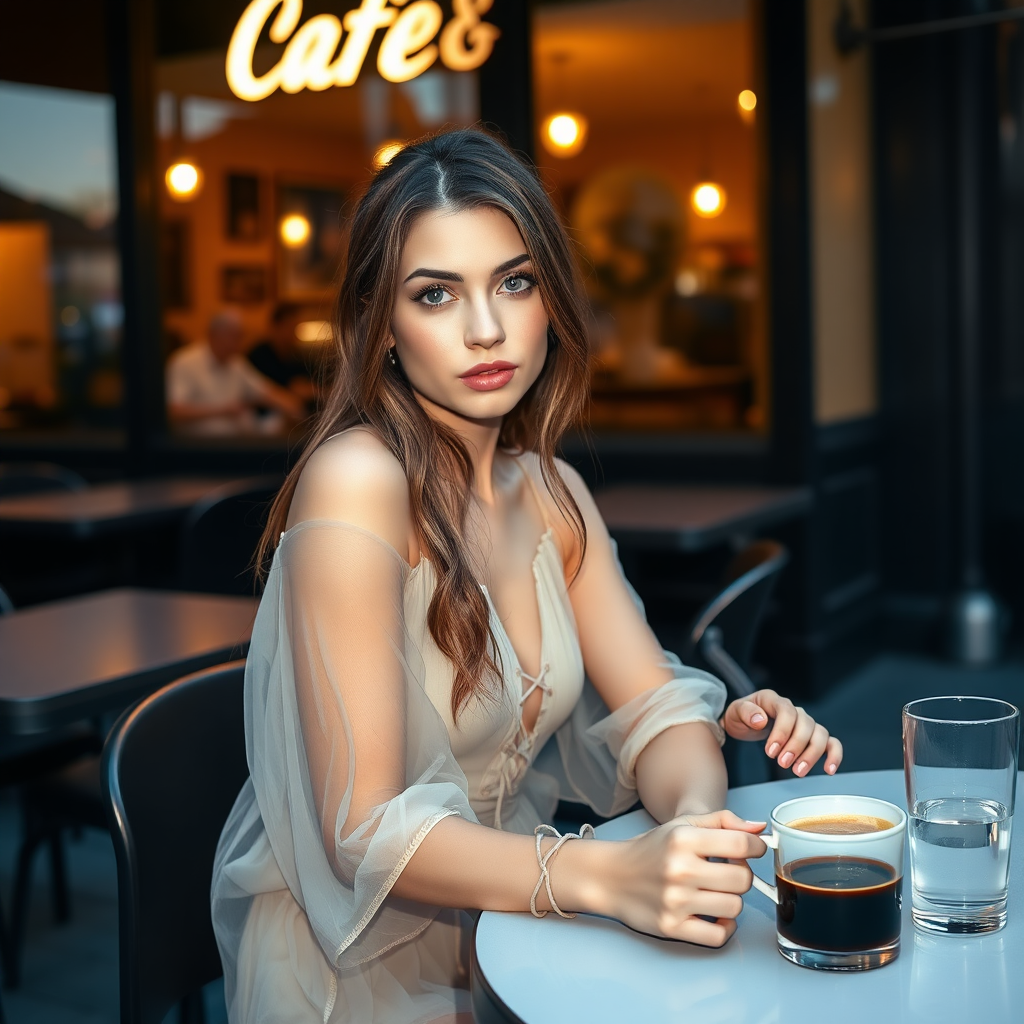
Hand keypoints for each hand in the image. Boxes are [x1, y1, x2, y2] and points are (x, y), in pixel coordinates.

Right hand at [598, 810, 766, 946]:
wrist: (611, 876)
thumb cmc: (651, 850)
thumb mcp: (682, 825)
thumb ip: (722, 821)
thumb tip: (759, 829)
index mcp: (683, 839)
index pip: (740, 844)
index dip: (756, 848)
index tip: (754, 851)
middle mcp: (679, 869)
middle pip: (742, 879)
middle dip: (742, 875)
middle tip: (728, 872)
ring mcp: (675, 901)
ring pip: (735, 907)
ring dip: (732, 900)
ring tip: (716, 892)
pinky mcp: (671, 927)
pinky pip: (718, 935)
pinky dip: (724, 927)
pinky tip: (715, 914)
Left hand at [721, 689, 842, 776]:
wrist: (742, 722)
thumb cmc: (740, 716)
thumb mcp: (735, 711)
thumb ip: (746, 712)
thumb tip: (761, 719)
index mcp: (774, 700)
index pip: (787, 712)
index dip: (782, 732)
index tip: (771, 751)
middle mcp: (793, 709)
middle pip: (806, 724)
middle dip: (796, 747)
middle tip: (782, 763)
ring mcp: (804, 722)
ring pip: (820, 734)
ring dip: (812, 754)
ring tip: (797, 771)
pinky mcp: (811, 736)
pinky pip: (830, 742)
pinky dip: (834, 755)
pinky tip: (829, 770)